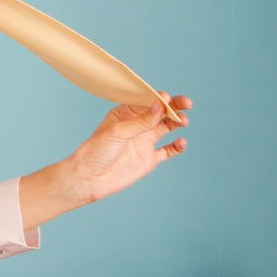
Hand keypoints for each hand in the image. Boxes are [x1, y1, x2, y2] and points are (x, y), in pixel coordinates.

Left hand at [66, 91, 190, 206]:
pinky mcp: (149, 158)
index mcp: (126, 113)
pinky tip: (181, 142)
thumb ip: (141, 121)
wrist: (89, 179)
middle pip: (160, 112)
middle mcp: (137, 125)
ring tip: (184, 121)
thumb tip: (160, 106)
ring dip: (177, 122)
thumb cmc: (96, 151)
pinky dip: (177, 146)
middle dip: (174, 107)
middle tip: (186, 104)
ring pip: (166, 127)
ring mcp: (144, 141)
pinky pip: (168, 150)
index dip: (159, 98)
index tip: (167, 98)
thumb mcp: (118, 132)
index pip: (146, 100)